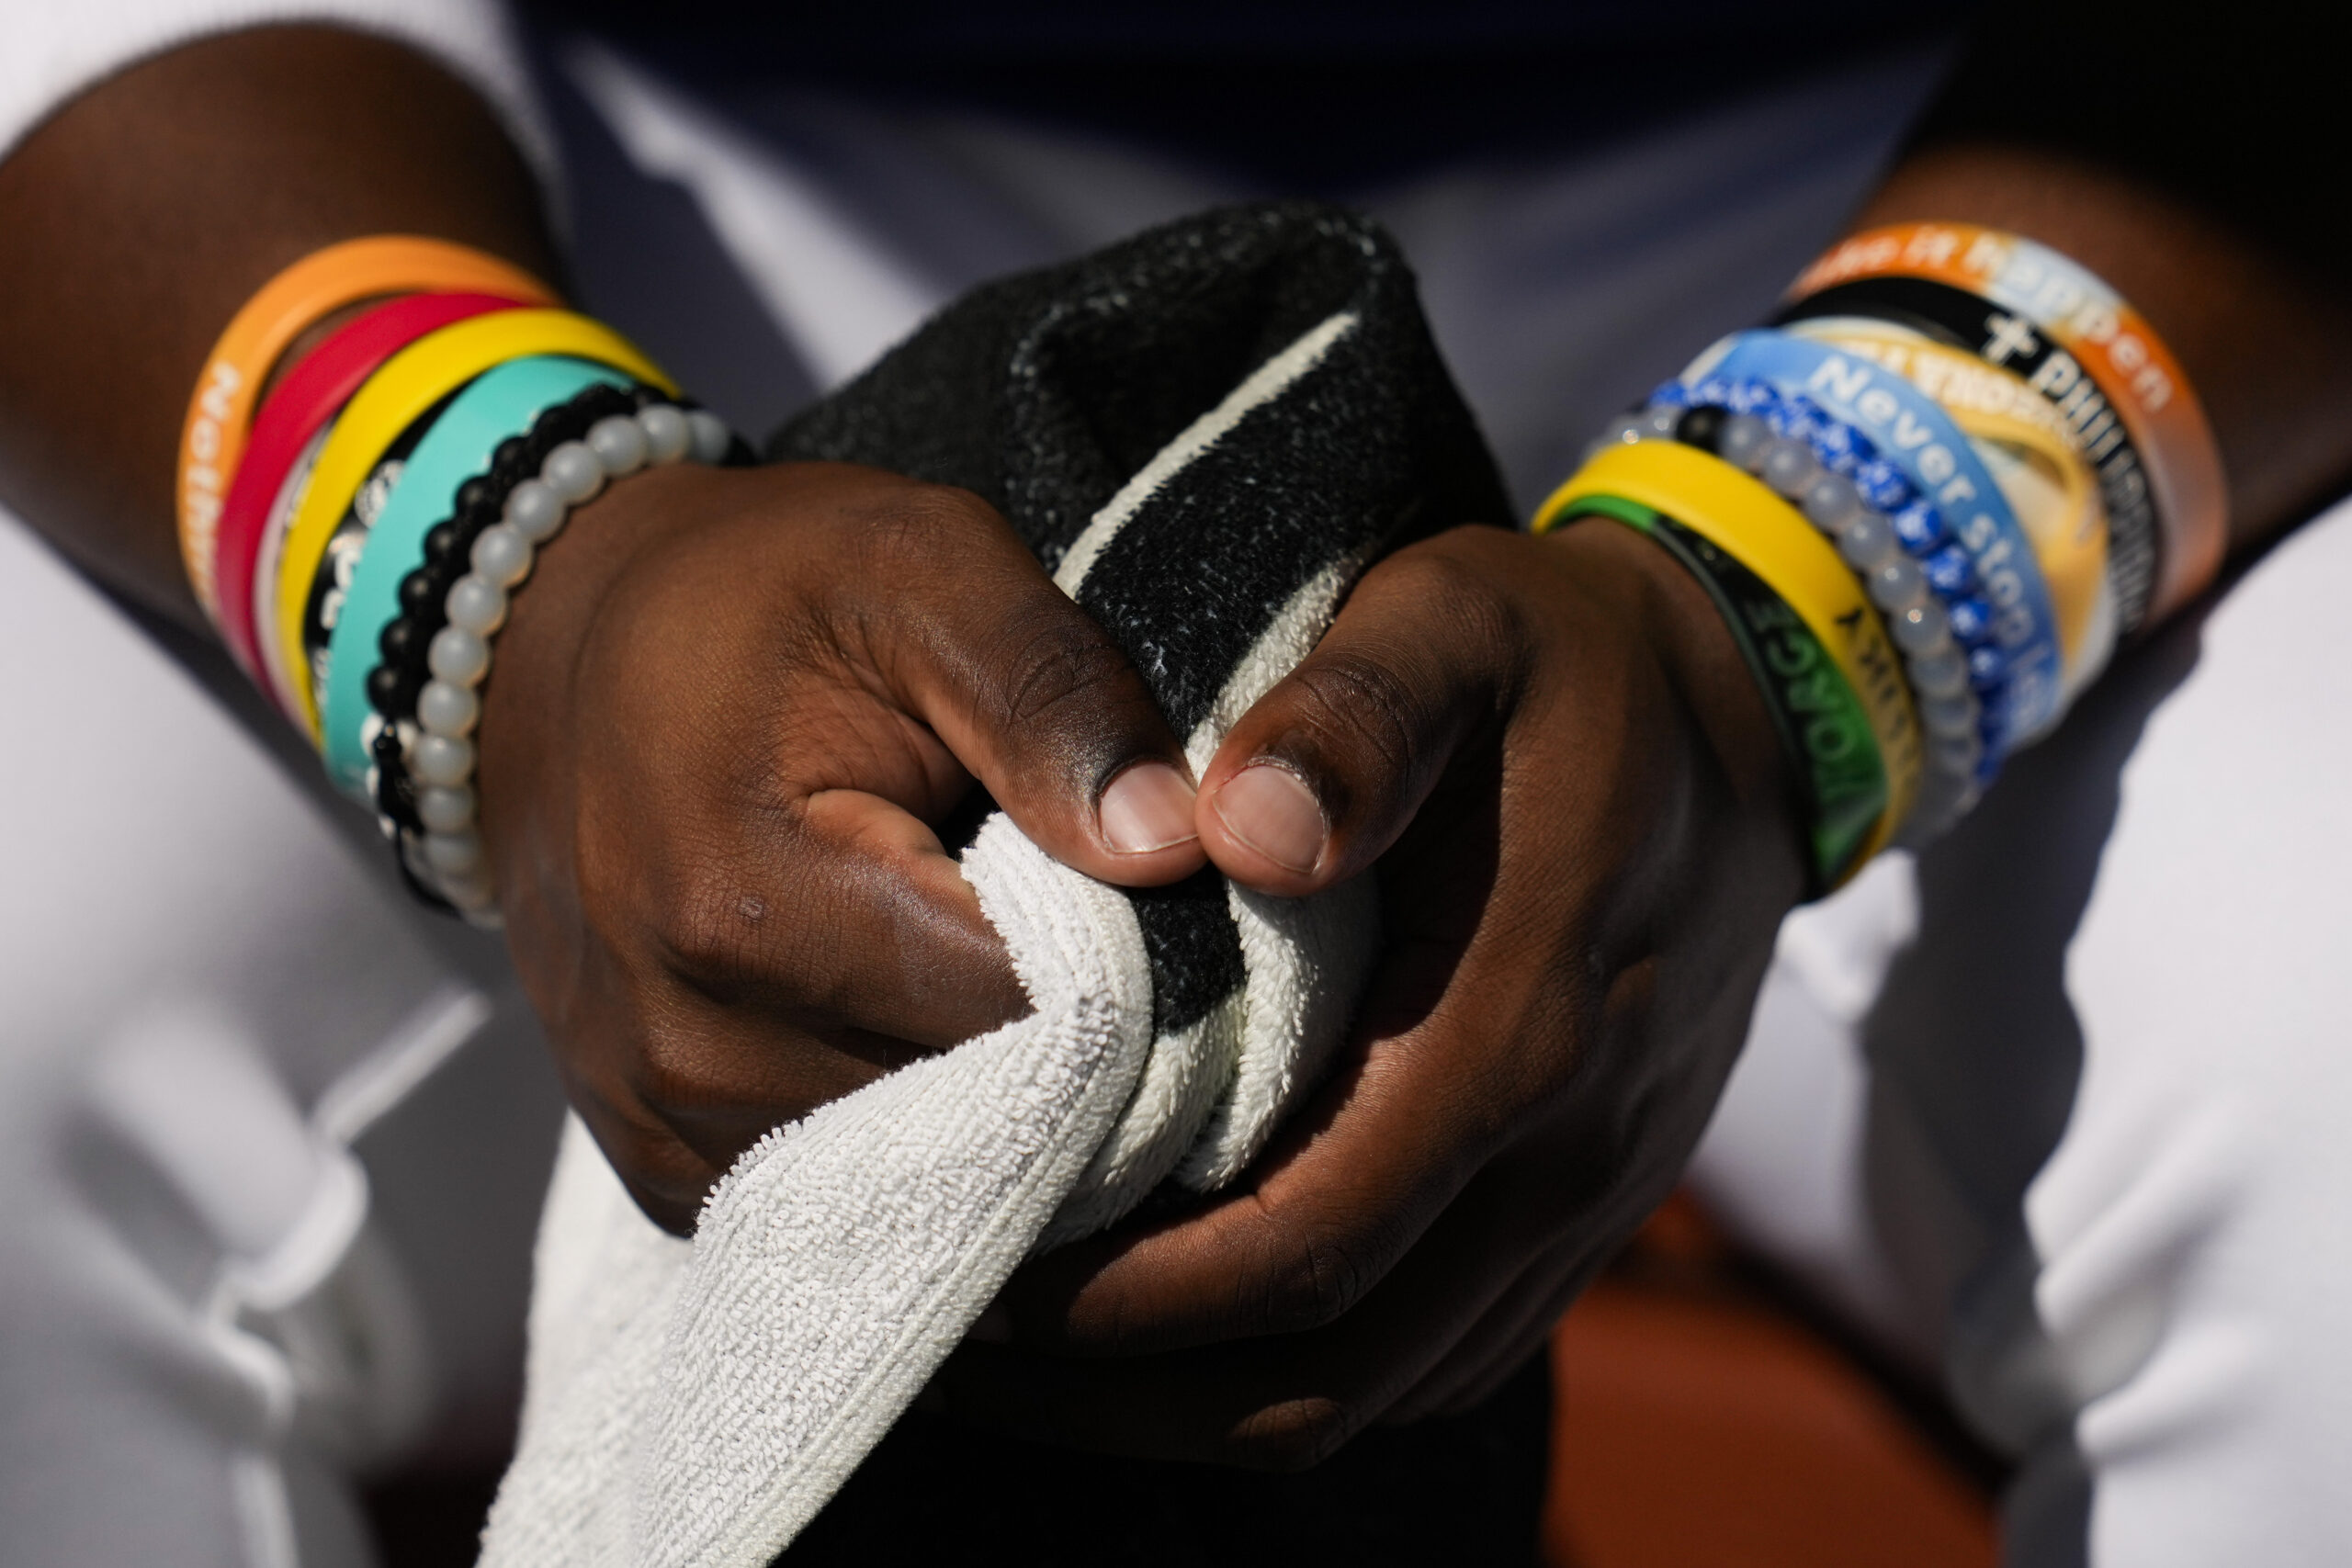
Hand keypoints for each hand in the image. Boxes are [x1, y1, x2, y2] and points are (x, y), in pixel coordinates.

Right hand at [476, 460, 1206, 1232]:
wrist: (555, 663)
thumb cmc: (761, 597)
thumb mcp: (921, 569)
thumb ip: (1051, 693)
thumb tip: (1175, 845)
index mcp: (744, 904)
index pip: (1020, 1016)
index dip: (1128, 968)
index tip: (1160, 902)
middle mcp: (686, 1050)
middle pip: (978, 1116)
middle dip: (1069, 1041)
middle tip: (1091, 926)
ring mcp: (664, 1123)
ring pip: (926, 1176)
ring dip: (997, 1099)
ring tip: (999, 963)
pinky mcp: (663, 1165)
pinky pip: (849, 1199)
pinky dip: (918, 1139)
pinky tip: (927, 1025)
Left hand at [941, 518, 1806, 1465]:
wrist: (1743, 710)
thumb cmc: (1564, 661)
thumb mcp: (1457, 624)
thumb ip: (1358, 717)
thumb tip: (1233, 832)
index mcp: (1513, 1028)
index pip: (1300, 1245)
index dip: (1129, 1300)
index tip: (980, 1277)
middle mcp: (1557, 1156)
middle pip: (1327, 1373)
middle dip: (1132, 1390)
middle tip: (966, 1337)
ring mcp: (1582, 1202)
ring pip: (1375, 1390)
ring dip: (1200, 1405)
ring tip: (1040, 1357)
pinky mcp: (1581, 1211)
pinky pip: (1433, 1358)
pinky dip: (1299, 1378)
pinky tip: (1184, 1334)